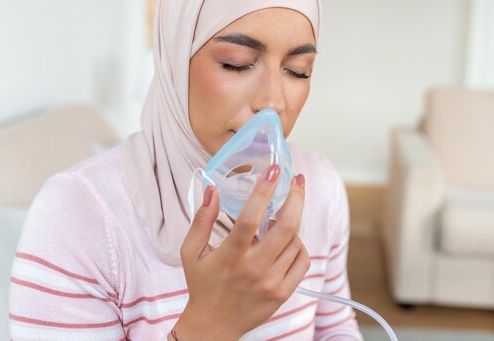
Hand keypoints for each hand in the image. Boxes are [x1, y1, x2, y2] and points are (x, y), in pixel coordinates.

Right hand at [173, 165, 308, 340]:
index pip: (250, 218)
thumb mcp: (191, 252)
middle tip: (296, 181)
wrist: (213, 327)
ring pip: (296, 241)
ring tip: (279, 219)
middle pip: (286, 227)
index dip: (263, 191)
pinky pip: (302, 261)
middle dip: (296, 198)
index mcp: (230, 256)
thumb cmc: (202, 285)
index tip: (273, 169)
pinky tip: (286, 242)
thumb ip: (202, 219)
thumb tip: (212, 190)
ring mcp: (271, 282)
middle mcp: (254, 269)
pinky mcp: (283, 293)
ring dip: (292, 223)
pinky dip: (298, 246)